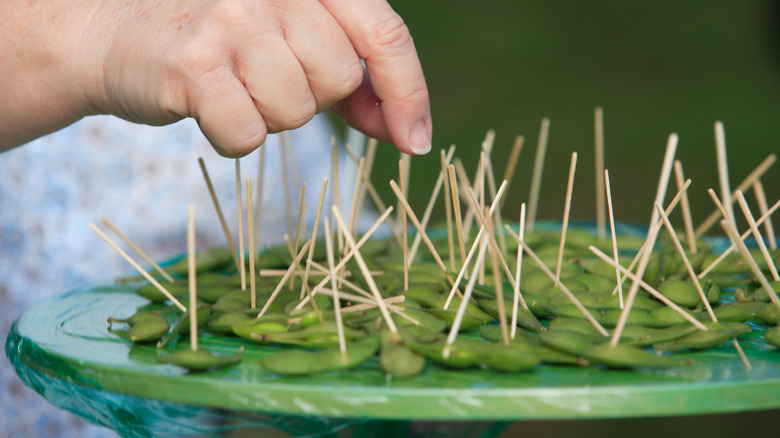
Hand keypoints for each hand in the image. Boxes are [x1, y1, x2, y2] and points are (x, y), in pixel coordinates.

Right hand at [0, 0, 431, 155]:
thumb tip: (406, 130)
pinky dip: (232, 137)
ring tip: (232, 85)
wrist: (114, 33)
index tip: (414, 142)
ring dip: (270, 115)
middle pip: (340, 77)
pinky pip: (249, 134)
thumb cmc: (218, 42)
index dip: (408, 92)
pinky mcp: (194, 62)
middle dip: (313, 96)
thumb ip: (352, 75)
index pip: (384, 32)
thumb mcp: (293, 40)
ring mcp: (233, 17)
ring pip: (298, 110)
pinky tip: (207, 107)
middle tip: (264, 76)